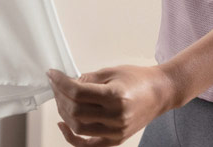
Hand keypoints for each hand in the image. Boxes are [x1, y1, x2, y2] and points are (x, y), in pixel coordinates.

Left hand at [46, 65, 179, 146]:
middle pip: (75, 110)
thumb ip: (88, 78)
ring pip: (78, 127)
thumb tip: (68, 84)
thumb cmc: (139, 79)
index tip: (52, 75)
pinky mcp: (116, 139)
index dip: (60, 83)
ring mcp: (116, 131)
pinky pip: (88, 145)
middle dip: (60, 96)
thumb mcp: (112, 72)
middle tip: (56, 85)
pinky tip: (62, 124)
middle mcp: (116, 116)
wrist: (160, 93)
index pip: (78, 92)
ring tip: (60, 99)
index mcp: (115, 96)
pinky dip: (71, 138)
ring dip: (63, 113)